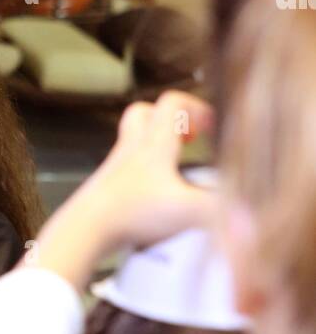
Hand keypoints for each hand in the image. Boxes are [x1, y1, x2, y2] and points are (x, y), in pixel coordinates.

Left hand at [26, 91, 215, 291]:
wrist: (83, 230)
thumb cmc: (130, 214)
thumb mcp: (186, 211)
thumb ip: (221, 211)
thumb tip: (248, 215)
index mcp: (153, 145)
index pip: (172, 102)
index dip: (195, 108)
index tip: (213, 128)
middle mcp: (131, 150)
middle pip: (143, 113)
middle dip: (169, 120)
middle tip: (188, 138)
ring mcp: (114, 168)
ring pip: (133, 141)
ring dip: (155, 147)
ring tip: (176, 171)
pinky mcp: (105, 189)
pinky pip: (125, 170)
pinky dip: (142, 175)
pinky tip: (155, 199)